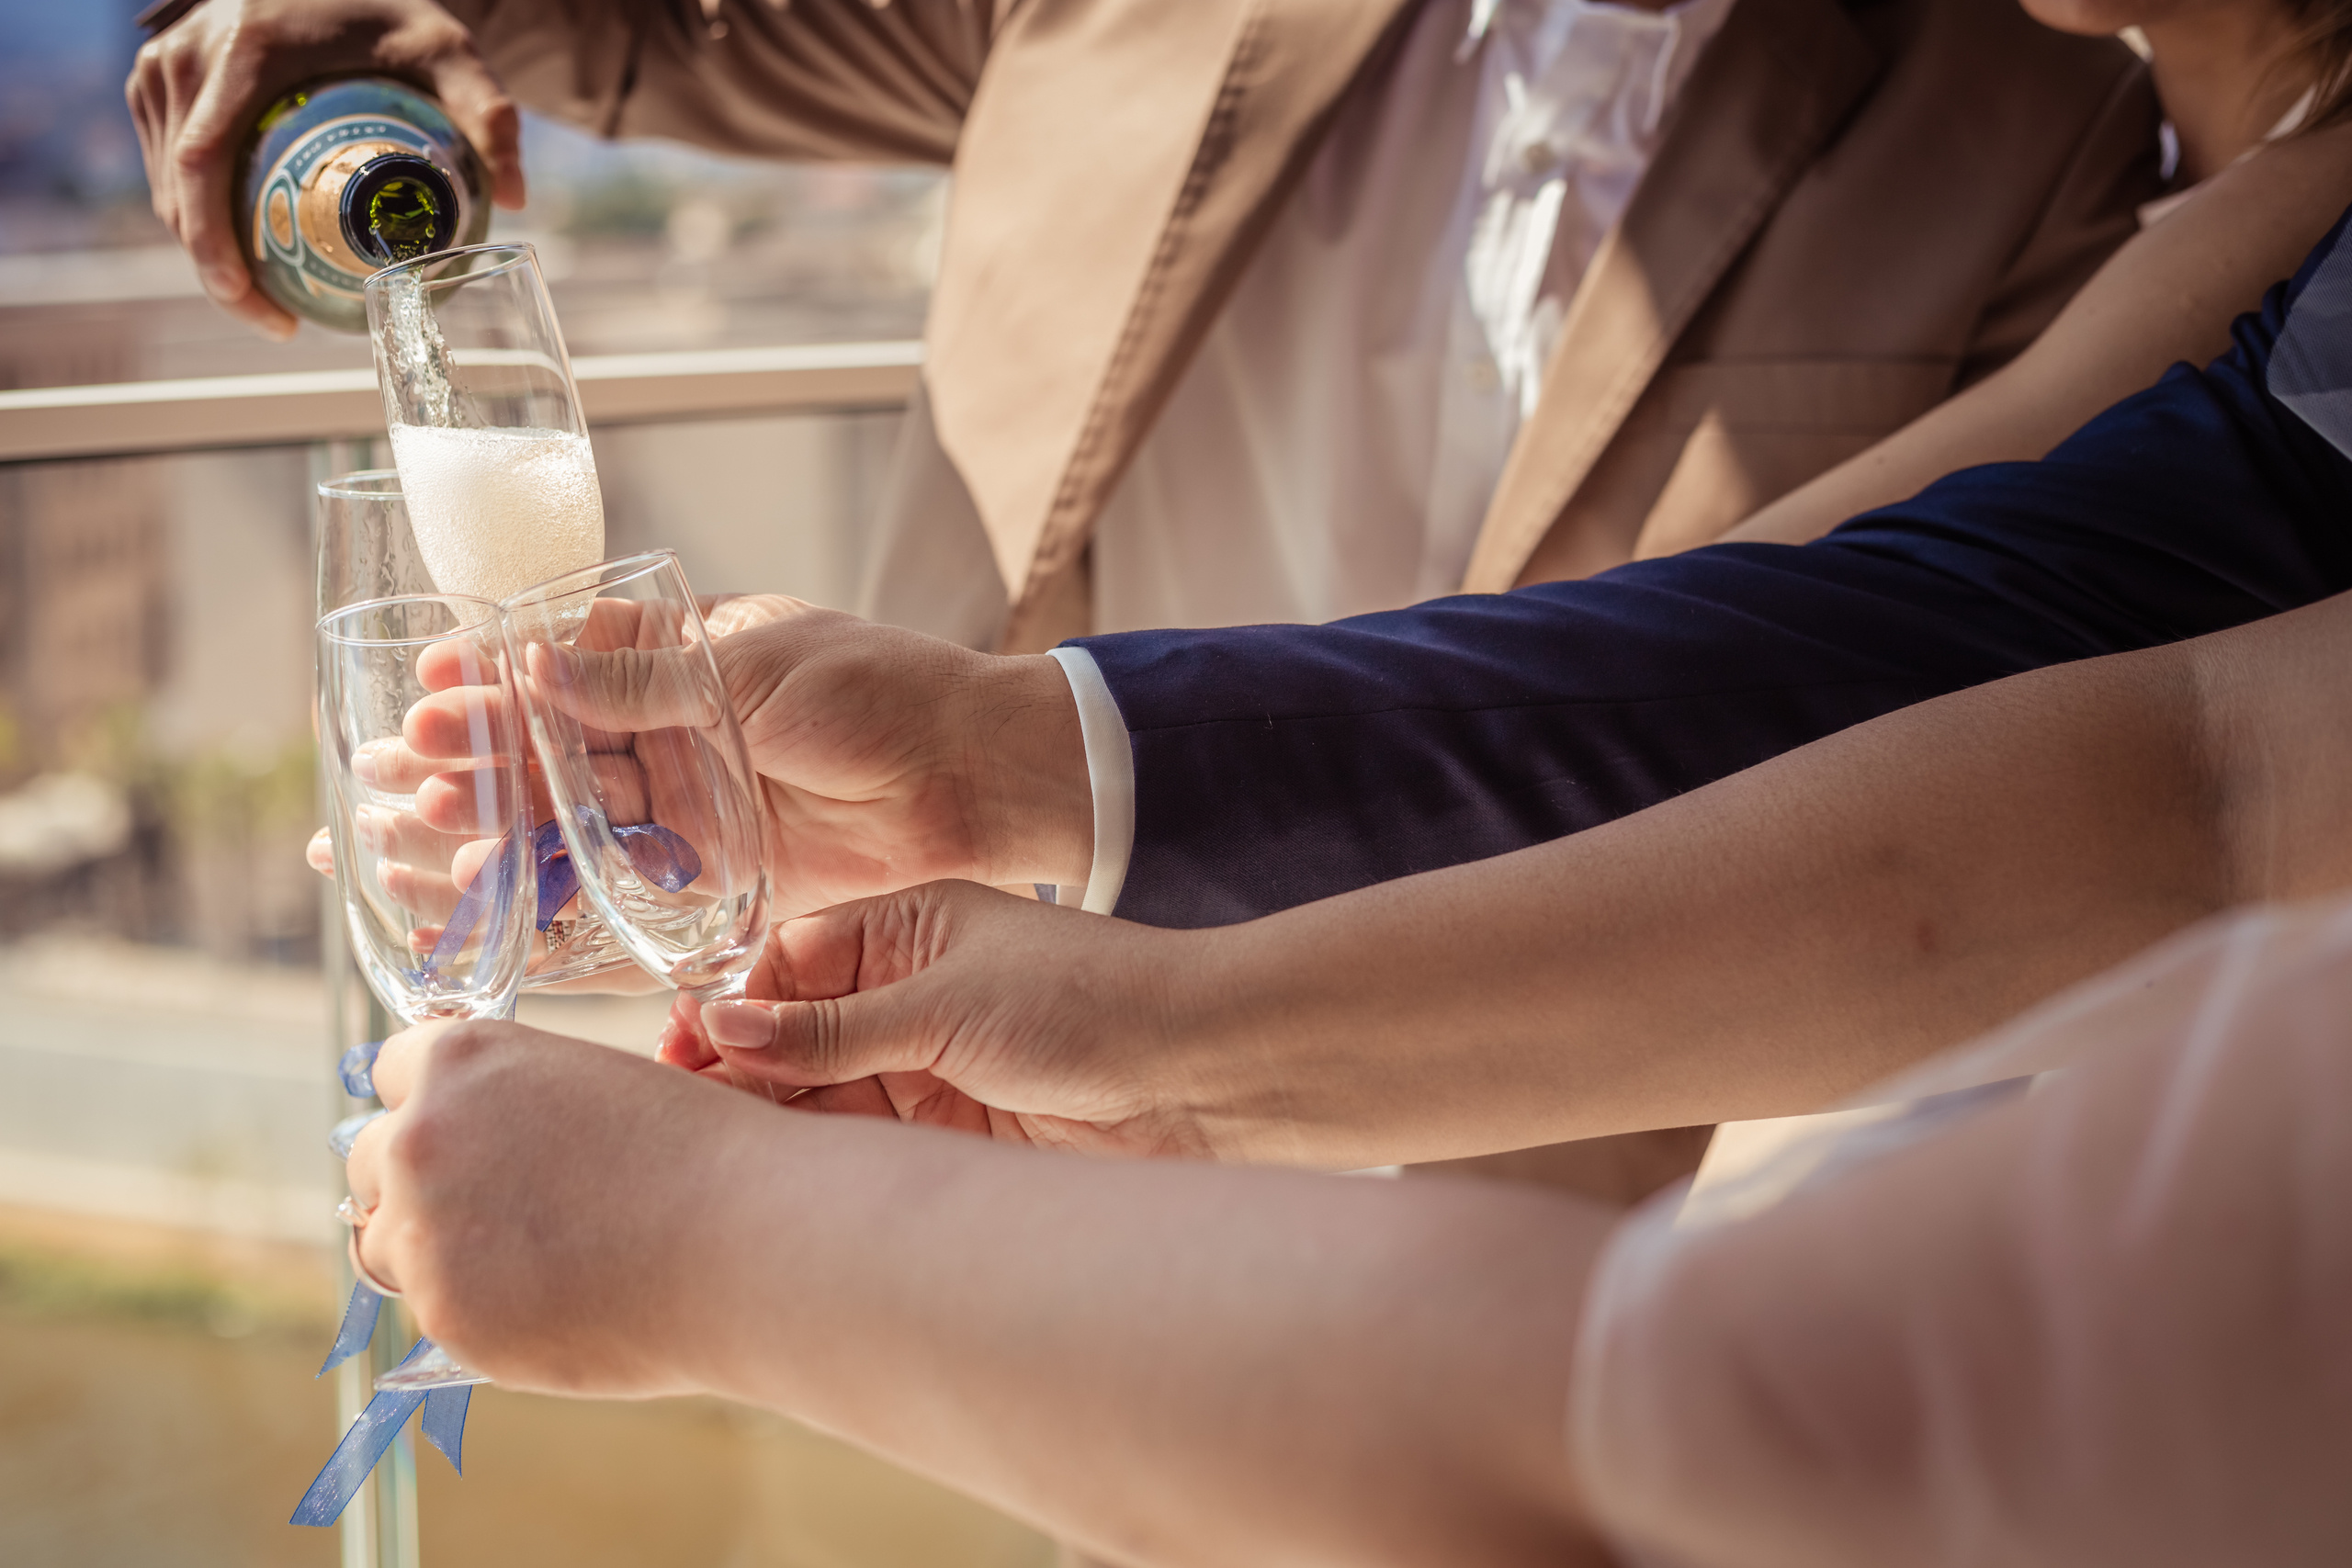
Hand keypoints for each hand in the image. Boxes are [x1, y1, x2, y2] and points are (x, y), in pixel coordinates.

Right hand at [127, 0, 524, 339]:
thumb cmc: (387, 5)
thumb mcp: (445, 47)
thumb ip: (485, 111)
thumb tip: (514, 197)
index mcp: (242, 54)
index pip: (203, 167)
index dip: (213, 246)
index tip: (251, 301)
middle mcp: (184, 59)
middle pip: (178, 189)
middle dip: (216, 270)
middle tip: (278, 323)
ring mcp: (162, 68)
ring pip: (168, 183)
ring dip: (206, 249)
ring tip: (270, 299)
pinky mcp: (158, 78)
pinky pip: (170, 162)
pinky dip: (200, 213)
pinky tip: (250, 251)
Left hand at [343, 1015, 761, 1397]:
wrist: (749, 1236)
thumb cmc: (699, 1152)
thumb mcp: (594, 1088)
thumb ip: (514, 1111)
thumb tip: (481, 1157)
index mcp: (461, 1060)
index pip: (392, 1070)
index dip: (435, 1101)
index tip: (464, 1131)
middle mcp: (420, 1138)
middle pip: (370, 1159)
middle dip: (420, 1180)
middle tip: (494, 1205)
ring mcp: (424, 1234)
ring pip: (384, 1245)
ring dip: (433, 1251)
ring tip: (523, 1260)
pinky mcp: (448, 1317)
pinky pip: (436, 1312)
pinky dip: (481, 1310)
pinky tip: (556, 1299)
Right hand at [360, 595, 1092, 916]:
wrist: (977, 779)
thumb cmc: (883, 693)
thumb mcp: (758, 669)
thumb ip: (647, 681)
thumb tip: (532, 665)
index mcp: (683, 657)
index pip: (565, 660)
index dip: (496, 675)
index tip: (431, 687)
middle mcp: (674, 730)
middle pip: (552, 744)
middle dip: (479, 754)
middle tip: (409, 767)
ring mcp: (688, 803)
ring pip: (574, 815)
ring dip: (503, 824)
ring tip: (430, 832)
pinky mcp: (712, 872)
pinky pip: (623, 882)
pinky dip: (564, 891)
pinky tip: (500, 896)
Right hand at [659, 880, 1225, 1157]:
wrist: (1199, 1076)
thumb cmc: (1087, 1002)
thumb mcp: (944, 1004)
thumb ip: (832, 1027)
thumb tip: (718, 1021)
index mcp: (908, 928)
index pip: (790, 960)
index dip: (735, 1000)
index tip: (686, 1043)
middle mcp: (909, 993)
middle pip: (794, 1031)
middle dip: (740, 1064)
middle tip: (683, 1104)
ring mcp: (926, 1063)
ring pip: (819, 1092)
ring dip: (771, 1114)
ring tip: (717, 1145)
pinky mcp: (948, 1128)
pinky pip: (862, 1139)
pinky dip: (820, 1155)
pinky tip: (775, 1174)